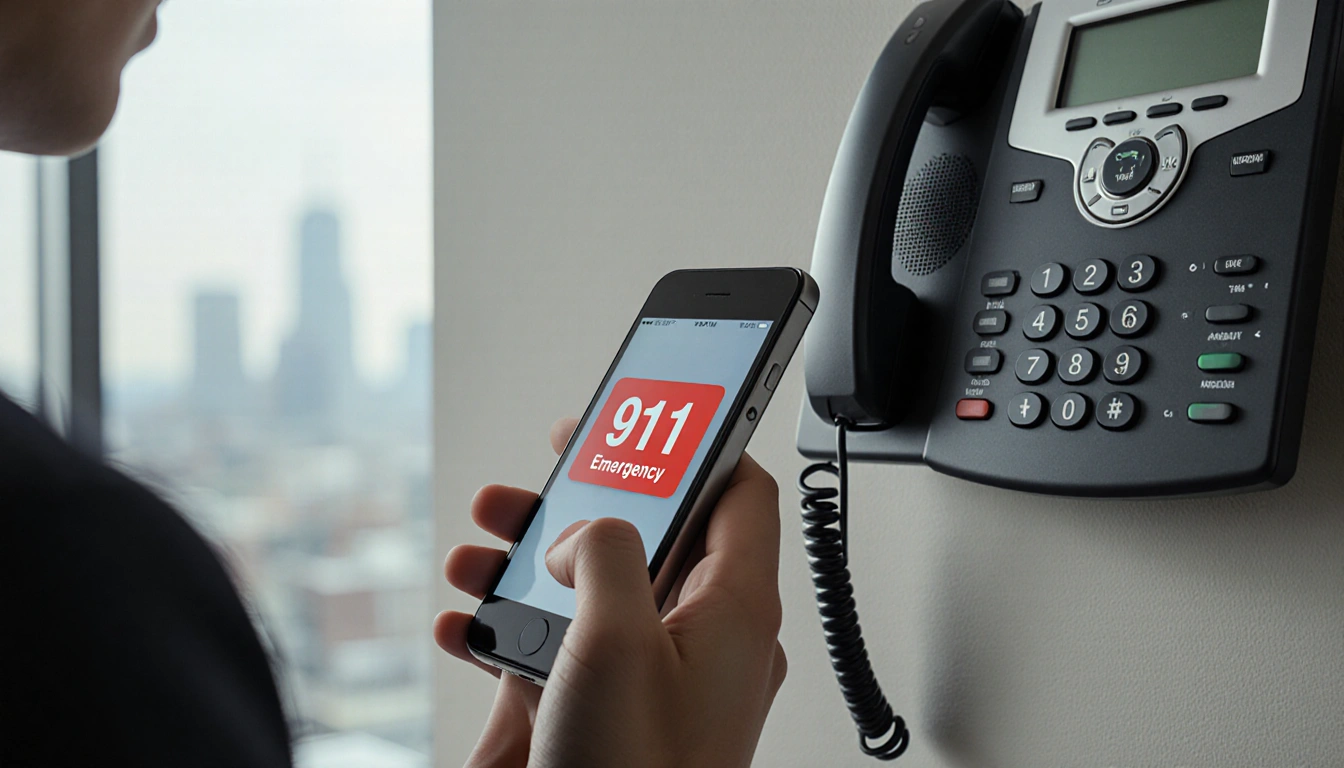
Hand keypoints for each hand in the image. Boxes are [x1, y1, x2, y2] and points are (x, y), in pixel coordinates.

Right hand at [434, 417, 787, 767]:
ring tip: (478, 551)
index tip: (649, 417)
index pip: (741, 497)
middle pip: (650, 537)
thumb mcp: (615, 640)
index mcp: (733, 611)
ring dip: (528, 563)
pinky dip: (507, 627)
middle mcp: (699, 641)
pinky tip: (464, 624)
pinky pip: (559, 650)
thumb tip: (588, 528)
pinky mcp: (602, 716)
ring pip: (593, 590)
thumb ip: (607, 555)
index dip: (698, 446)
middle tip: (541, 479)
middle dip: (584, 502)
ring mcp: (651, 681)